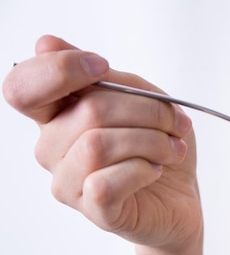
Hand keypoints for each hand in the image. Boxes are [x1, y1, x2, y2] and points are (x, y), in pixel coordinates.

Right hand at [3, 35, 202, 249]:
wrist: (182, 201)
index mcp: (58, 116)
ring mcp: (68, 183)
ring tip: (173, 148)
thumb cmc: (161, 150)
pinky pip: (106, 182)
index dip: (58, 69)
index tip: (102, 66)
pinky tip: (155, 170)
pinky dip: (143, 170)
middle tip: (177, 122)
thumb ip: (107, 78)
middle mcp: (52, 149)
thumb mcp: (145, 101)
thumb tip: (45, 43)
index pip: (22, 86)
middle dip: (147, 109)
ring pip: (97, 145)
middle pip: (86, 110)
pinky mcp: (93, 211)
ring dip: (151, 140)